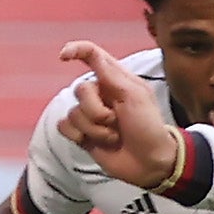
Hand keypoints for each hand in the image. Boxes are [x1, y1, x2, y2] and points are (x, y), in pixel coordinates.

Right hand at [53, 41, 185, 190]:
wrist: (150, 163)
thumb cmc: (148, 127)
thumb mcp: (135, 96)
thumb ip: (112, 75)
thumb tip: (93, 54)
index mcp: (115, 79)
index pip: (91, 55)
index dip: (76, 50)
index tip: (63, 55)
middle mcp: (100, 94)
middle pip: (81, 91)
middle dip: (97, 111)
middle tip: (117, 122)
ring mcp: (90, 115)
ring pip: (73, 112)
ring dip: (95, 129)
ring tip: (113, 136)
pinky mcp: (82, 133)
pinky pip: (64, 126)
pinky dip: (77, 135)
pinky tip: (92, 142)